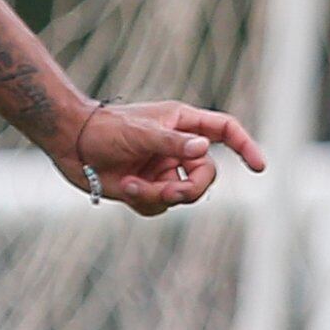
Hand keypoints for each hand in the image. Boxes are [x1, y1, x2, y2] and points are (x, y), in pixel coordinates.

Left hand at [58, 100, 266, 217]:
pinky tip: (125, 188)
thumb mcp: (139, 132)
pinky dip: (147, 201)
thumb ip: (172, 142)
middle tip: (172, 192)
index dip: (244, 146)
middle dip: (193, 188)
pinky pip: (161, 206)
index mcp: (182, 123)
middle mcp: (177, 147)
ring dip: (162, 195)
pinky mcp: (147, 187)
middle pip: (207, 175)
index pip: (224, 131)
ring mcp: (163, 168)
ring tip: (134, 186)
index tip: (258, 167)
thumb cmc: (104, 128)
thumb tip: (203, 150)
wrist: (70, 144)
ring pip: (184, 195)